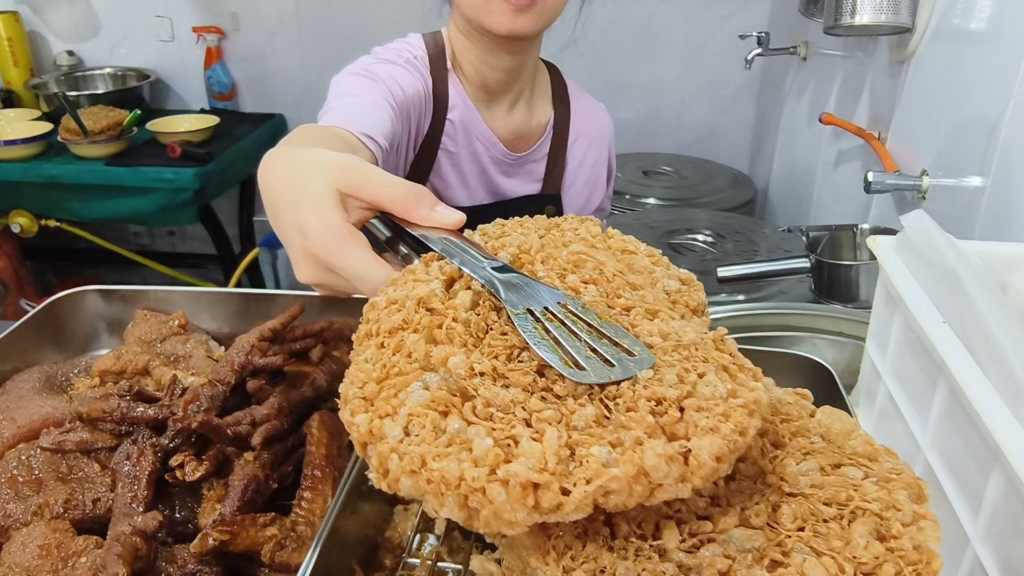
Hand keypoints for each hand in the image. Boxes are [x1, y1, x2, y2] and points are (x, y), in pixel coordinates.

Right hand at [257, 142, 464, 296]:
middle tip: (433, 258)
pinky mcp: (318, 284)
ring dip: (390, 276)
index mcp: (325, 243)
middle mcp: (316, 271)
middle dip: (408, 279)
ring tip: (406, 250)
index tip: (444, 270)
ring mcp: (315, 282)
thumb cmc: (321, 170)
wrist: (282, 175)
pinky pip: (356, 287)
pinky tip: (382, 254)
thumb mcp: (364, 174)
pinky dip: (374, 274)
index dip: (416, 283)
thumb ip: (408, 198)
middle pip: (377, 291)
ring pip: (368, 292)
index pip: (382, 283)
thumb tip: (456, 220)